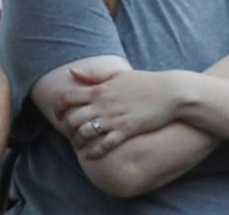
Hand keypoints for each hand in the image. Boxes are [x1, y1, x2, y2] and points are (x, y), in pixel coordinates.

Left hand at [58, 68, 180, 159]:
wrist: (170, 93)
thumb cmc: (144, 82)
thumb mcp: (118, 74)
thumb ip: (94, 75)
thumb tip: (71, 71)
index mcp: (100, 89)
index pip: (68, 98)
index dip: (58, 108)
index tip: (58, 115)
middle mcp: (103, 104)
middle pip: (72, 118)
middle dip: (67, 128)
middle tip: (69, 133)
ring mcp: (114, 118)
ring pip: (85, 133)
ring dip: (79, 141)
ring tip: (80, 145)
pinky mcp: (126, 130)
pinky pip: (104, 145)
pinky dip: (94, 152)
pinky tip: (90, 156)